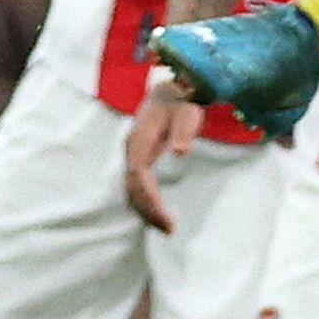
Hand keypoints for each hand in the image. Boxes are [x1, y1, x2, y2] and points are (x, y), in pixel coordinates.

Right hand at [123, 82, 203, 232]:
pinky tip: (157, 212)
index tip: (165, 216)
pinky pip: (137, 184)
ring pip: (132, 188)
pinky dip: (145, 201)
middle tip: (169, 229)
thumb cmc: (181, 102)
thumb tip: (180, 151)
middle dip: (148, 210)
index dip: (150, 198)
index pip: (139, 175)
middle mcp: (132, 149)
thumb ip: (183, 130)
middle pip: (132, 187)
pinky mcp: (139, 157)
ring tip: (165, 228)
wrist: (171, 89)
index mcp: (140, 140)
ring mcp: (133, 154)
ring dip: (145, 209)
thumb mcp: (186, 112)